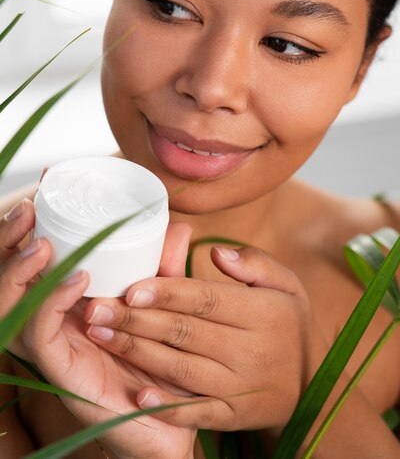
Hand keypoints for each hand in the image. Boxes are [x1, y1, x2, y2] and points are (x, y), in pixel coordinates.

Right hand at [20, 221, 195, 458]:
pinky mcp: (60, 369)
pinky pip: (41, 335)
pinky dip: (53, 302)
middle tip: (30, 207)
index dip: (28, 222)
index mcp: (66, 300)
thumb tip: (179, 227)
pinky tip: (77, 280)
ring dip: (17, 269)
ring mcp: (51, 345)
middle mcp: (50, 319)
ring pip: (9, 305)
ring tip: (41, 243)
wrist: (169, 422)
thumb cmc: (160, 361)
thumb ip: (166, 270)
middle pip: (8, 276)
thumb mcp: (163, 306)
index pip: (32, 256)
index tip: (45, 181)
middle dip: (9, 239)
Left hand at [84, 245, 321, 431]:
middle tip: (98, 310)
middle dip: (138, 320)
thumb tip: (216, 253)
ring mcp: (241, 387)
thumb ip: (254, 263)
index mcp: (262, 312)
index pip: (206, 300)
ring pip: (183, 369)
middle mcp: (251, 350)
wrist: (314, 386)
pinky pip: (198, 413)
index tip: (132, 287)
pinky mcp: (234, 415)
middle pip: (186, 332)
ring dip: (139, 353)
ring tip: (102, 336)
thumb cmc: (290, 325)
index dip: (168, 293)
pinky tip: (138, 396)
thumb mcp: (287, 284)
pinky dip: (168, 407)